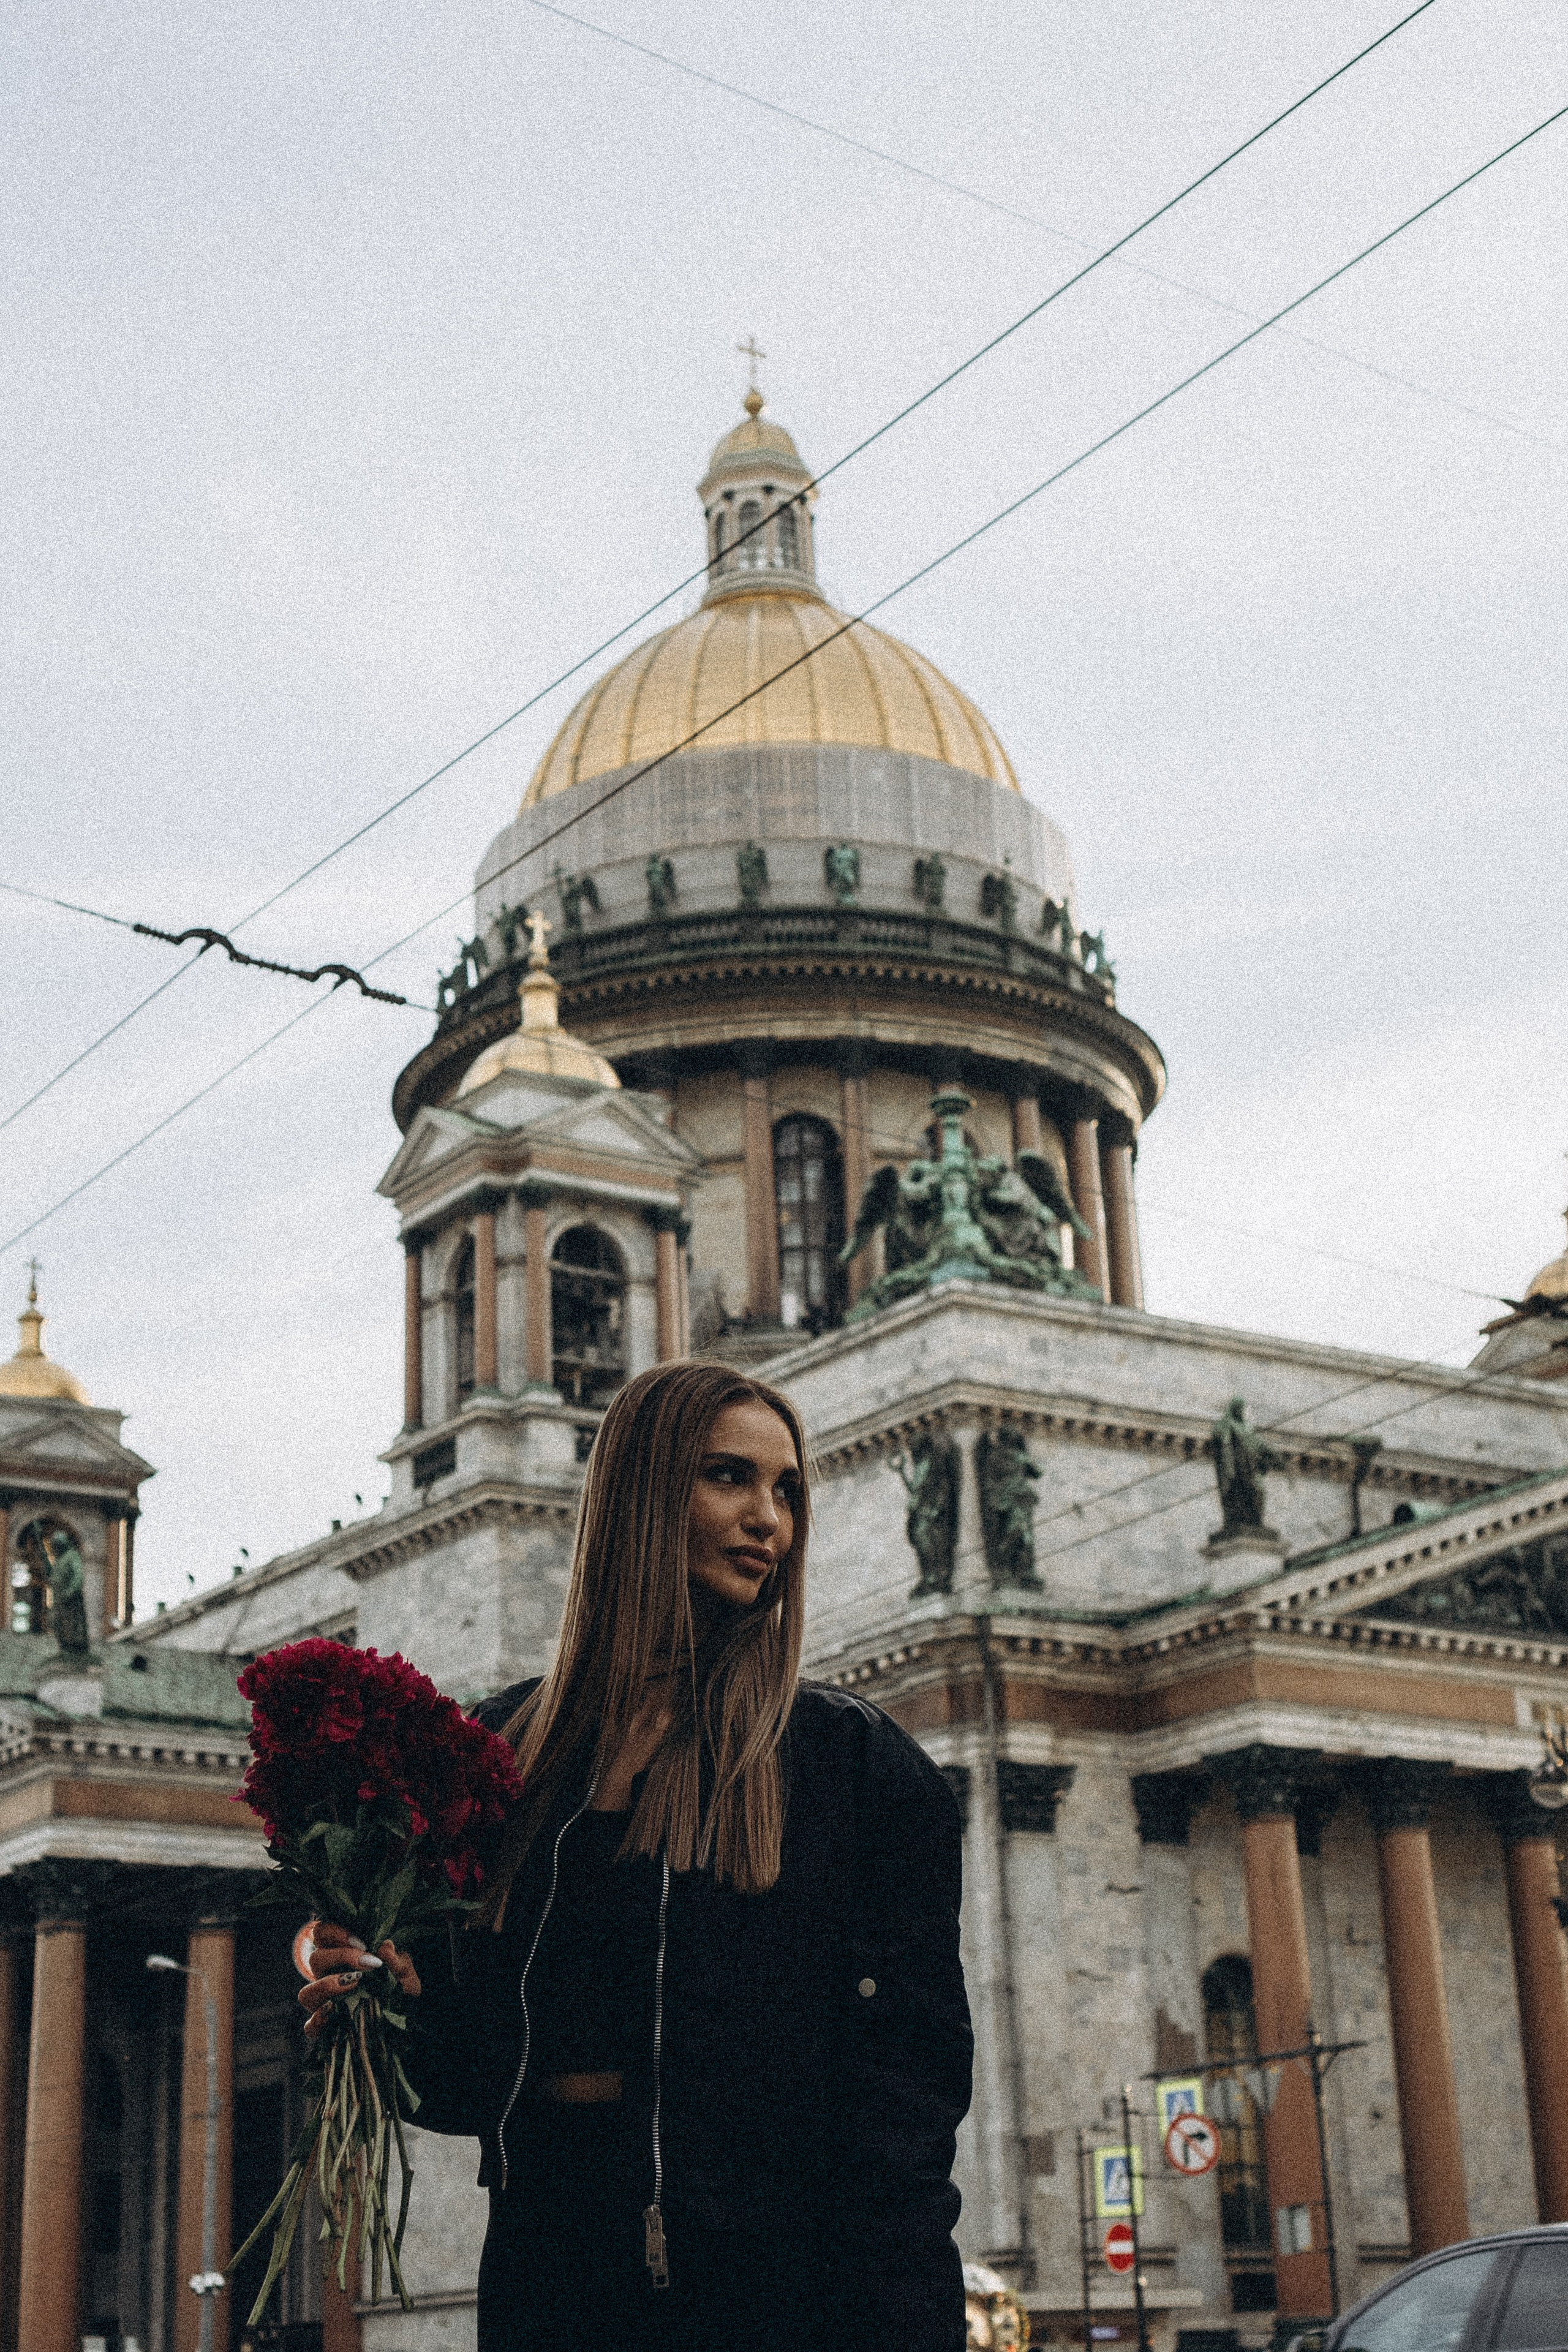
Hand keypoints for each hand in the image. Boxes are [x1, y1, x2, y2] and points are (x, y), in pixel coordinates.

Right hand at [296, 1918, 420, 2042]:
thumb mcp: (404, 1970)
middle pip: (315, 1958)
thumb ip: (396, 1959)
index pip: (323, 1932)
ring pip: (306, 1992)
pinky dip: (317, 2022)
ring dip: (325, 1985)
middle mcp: (328, 1976)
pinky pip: (310, 2027)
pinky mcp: (326, 2027)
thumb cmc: (401, 1985)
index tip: (362, 1942)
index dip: (335, 1932)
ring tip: (354, 1984)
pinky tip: (334, 2015)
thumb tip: (385, 1946)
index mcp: (342, 1954)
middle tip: (368, 1963)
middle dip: (340, 1956)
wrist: (406, 2015)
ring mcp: (324, 2002)